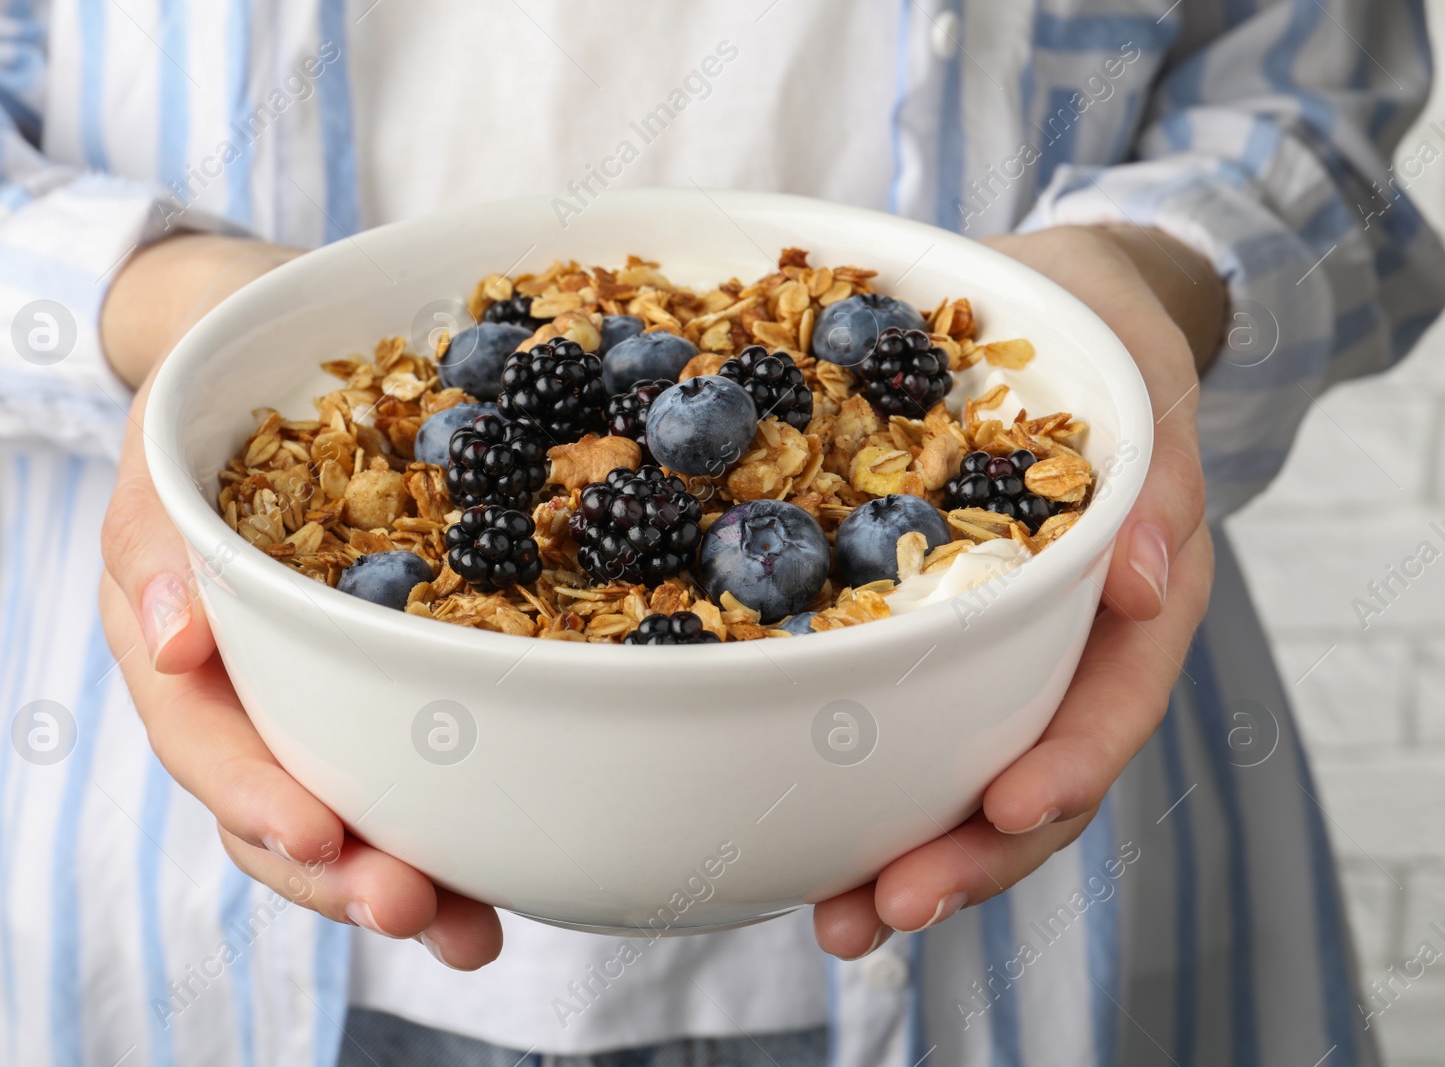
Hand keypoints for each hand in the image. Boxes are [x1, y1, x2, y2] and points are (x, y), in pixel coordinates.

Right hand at [98, 234, 504, 968]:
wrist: (254, 346)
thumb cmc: (204, 398)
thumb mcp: (162, 447)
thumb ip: (156, 539)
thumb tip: (169, 643)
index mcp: (181, 648)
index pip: (206, 743)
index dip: (257, 799)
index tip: (322, 836)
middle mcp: (249, 689)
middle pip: (280, 809)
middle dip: (344, 873)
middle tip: (418, 910)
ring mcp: (317, 691)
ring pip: (348, 807)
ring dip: (408, 874)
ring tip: (475, 933)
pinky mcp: (388, 676)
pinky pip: (411, 759)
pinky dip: (453, 815)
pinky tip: (510, 874)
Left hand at [813, 224, 1219, 956]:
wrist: (1044, 305)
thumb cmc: (1096, 333)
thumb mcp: (1139, 372)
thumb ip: (1155, 472)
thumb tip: (1149, 580)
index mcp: (1129, 596)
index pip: (1111, 703)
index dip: (1063, 769)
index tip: (1001, 814)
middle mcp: (1061, 644)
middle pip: (1033, 778)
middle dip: (966, 855)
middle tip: (887, 907)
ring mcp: (990, 651)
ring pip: (961, 776)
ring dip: (904, 854)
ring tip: (836, 919)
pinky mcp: (918, 635)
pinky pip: (895, 722)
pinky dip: (855, 783)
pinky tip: (797, 837)